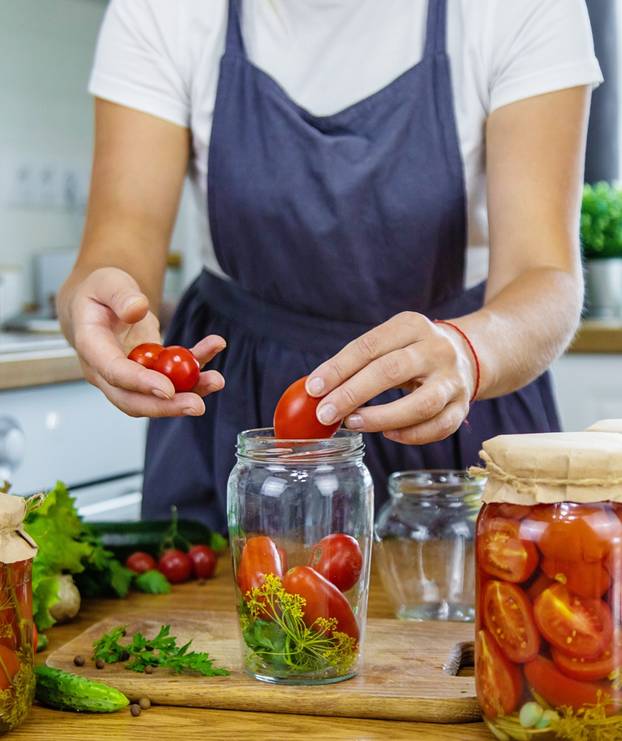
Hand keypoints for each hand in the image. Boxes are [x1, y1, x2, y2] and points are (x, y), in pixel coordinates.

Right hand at [63, 267, 225, 416]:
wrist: (102, 302)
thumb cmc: (101, 292)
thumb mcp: (107, 282)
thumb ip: (121, 295)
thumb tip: (136, 309)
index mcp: (91, 347)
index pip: (113, 372)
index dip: (140, 383)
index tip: (168, 389)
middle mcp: (106, 371)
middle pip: (134, 400)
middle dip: (167, 407)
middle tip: (197, 405)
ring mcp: (129, 376)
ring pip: (157, 396)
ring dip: (189, 393)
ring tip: (216, 381)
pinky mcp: (151, 373)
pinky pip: (175, 377)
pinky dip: (196, 368)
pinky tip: (215, 346)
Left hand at [305, 312, 476, 444]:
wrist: (467, 354)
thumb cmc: (412, 351)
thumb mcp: (390, 341)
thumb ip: (358, 362)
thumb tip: (316, 391)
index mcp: (412, 325)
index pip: (369, 346)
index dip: (338, 368)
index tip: (314, 388)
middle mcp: (436, 350)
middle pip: (391, 371)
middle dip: (353, 394)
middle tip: (325, 413)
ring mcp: (453, 380)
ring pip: (420, 405)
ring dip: (381, 418)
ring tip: (352, 423)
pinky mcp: (462, 407)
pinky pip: (437, 427)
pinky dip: (410, 435)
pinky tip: (387, 434)